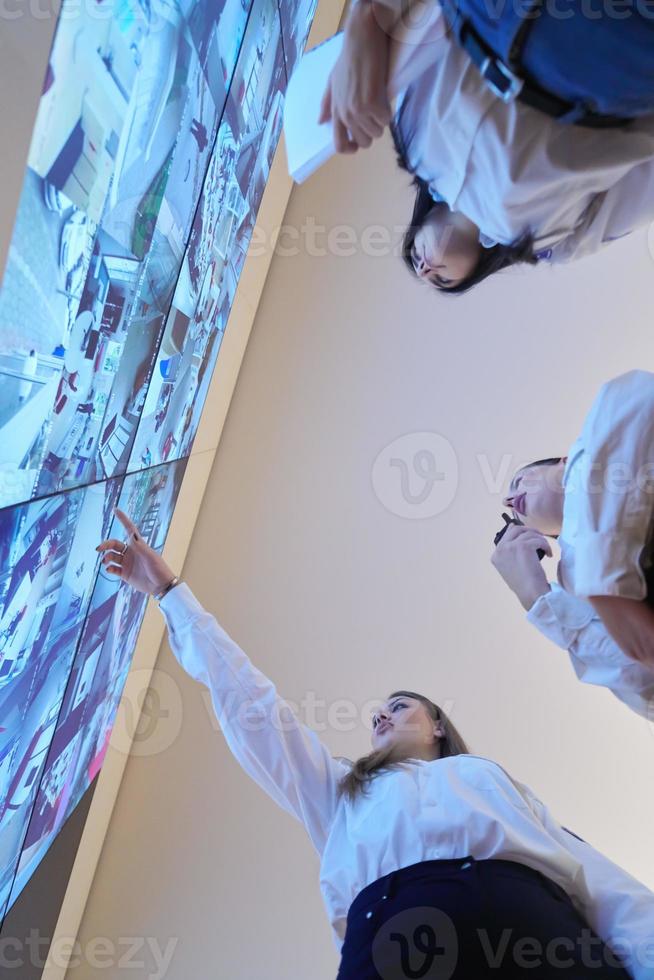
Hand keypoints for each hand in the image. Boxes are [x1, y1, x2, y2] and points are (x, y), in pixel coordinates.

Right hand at [95, 508, 176, 595]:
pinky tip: (109, 569)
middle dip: (106, 545)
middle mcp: (131, 552)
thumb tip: (131, 535)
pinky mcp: (125, 574)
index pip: (129, 529)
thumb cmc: (159, 569)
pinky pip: (113, 569)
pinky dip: (109, 568)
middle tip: (98, 549)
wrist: (161, 587)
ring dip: (106, 557)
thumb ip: (140, 547)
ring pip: (112, 556)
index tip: (116, 509)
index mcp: (138, 545)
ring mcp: (127, 563)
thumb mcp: (150, 557)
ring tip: (105, 562)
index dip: (123, 519)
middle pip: (114, 544)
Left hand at [318, 0, 391, 153]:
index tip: (360, 143)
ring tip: (379, 100)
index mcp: (335, 111)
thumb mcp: (332, 81)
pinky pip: (387, 120)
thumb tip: (321, 121)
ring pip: (377, 132)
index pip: (339, 144)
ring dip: (382, 119)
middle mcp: (345, 114)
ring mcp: (358, 110)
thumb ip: (327, 103)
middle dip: (373, 131)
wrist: (361, 40)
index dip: (351, 149)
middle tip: (375, 113)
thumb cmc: (349, 57)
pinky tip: (384, 95)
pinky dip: (389, 110)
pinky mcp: (372, 104)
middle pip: (364, 142)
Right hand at [491, 523, 552, 610]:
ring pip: (529, 534)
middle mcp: (500, 549)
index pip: (506, 535)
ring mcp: (510, 546)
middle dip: (530, 531)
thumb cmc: (523, 584)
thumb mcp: (511, 566)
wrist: (530, 593)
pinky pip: (538, 540)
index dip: (519, 532)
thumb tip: (512, 526)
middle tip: (540, 539)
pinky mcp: (523, 546)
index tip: (529, 533)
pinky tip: (549, 554)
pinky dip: (546, 546)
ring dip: (540, 540)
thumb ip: (510, 550)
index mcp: (496, 555)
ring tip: (546, 550)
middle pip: (516, 529)